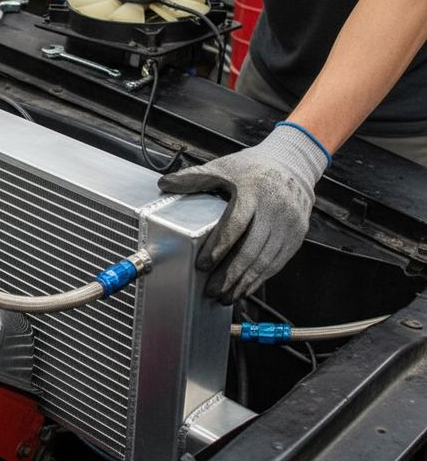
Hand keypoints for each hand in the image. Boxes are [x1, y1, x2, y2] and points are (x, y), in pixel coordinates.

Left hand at [158, 123, 329, 303]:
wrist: (292, 163)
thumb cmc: (253, 168)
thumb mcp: (224, 168)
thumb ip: (194, 178)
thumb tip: (164, 184)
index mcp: (253, 191)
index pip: (235, 224)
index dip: (218, 247)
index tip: (202, 265)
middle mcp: (275, 209)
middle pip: (251, 249)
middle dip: (230, 274)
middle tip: (211, 291)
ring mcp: (289, 224)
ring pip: (266, 261)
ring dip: (244, 282)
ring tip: (225, 296)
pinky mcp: (297, 235)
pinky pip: (278, 262)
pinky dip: (260, 279)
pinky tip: (245, 289)